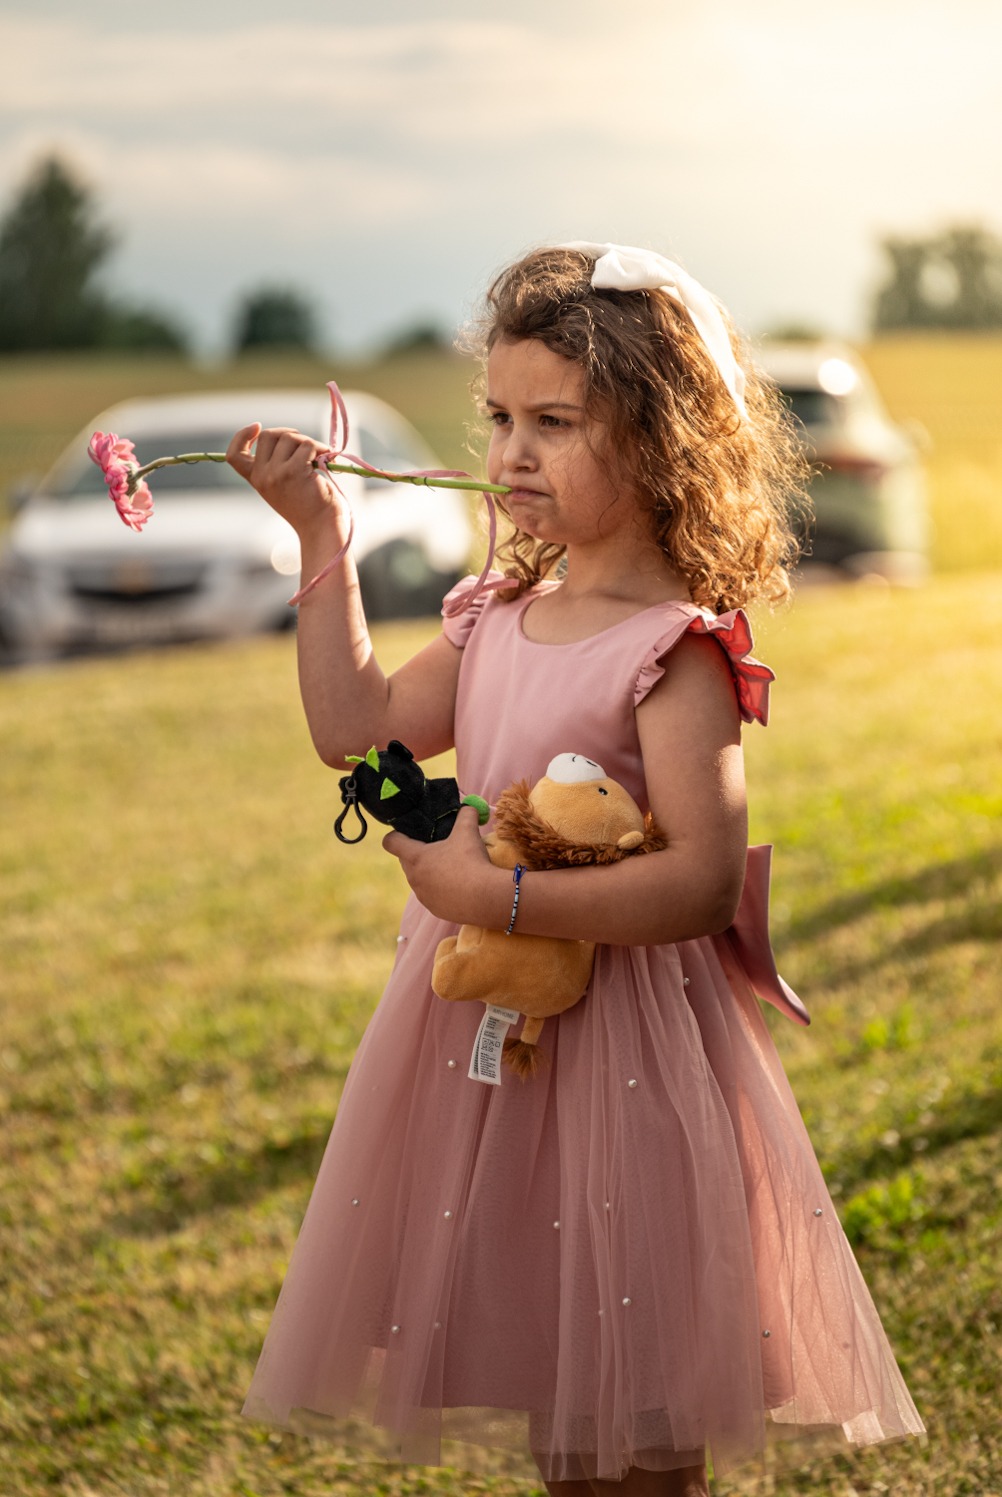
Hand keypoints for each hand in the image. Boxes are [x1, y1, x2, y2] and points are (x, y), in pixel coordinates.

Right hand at [226, 424, 347, 541]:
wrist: (321, 527)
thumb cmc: (308, 507)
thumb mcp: (283, 486)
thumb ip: (276, 465)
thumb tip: (290, 436)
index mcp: (256, 480)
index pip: (235, 455)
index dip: (241, 436)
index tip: (257, 427)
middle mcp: (262, 476)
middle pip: (268, 435)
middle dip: (289, 434)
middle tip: (306, 446)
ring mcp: (276, 473)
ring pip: (290, 437)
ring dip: (309, 442)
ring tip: (321, 456)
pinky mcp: (295, 471)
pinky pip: (307, 445)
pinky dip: (320, 448)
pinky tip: (328, 458)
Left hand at [382, 806, 498, 925]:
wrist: (486, 898)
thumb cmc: (471, 861)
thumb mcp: (468, 832)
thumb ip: (466, 814)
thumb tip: (469, 807)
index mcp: (415, 858)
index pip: (391, 842)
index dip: (396, 834)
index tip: (408, 833)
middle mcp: (414, 879)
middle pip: (406, 861)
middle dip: (418, 853)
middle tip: (438, 847)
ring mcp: (424, 897)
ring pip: (420, 880)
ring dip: (430, 873)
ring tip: (451, 868)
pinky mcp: (436, 910)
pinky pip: (432, 896)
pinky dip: (440, 890)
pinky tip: (458, 886)